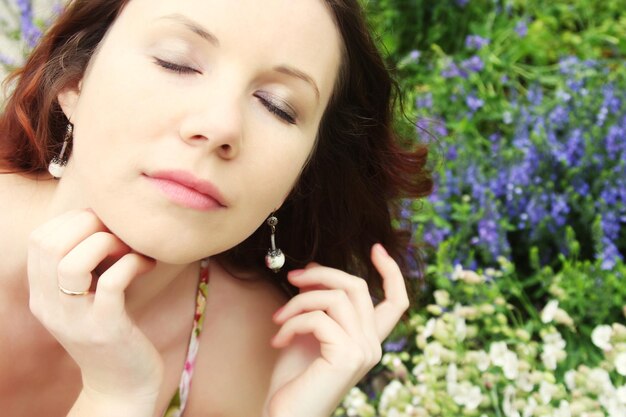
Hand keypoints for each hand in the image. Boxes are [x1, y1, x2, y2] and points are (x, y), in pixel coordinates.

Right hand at [27, 209, 161, 406]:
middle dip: (89, 225)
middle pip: (49, 244)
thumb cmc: (112, 329)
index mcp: (43, 295)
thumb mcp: (87, 296)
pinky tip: (147, 265)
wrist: (122, 385)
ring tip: (130, 251)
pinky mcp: (105, 329)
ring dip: (108, 243)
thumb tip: (105, 217)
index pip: (40, 238)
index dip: (74, 220)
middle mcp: (51, 306)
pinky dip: (132, 263)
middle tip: (119, 236)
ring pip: (73, 262)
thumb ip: (85, 263)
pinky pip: (112, 282)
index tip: (104, 227)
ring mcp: (76, 319)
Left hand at [264, 243, 408, 416]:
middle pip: (358, 287)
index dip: (391, 272)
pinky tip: (277, 338)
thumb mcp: (306, 331)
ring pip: (337, 298)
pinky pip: (319, 317)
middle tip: (293, 277)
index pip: (396, 302)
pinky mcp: (347, 356)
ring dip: (299, 301)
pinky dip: (292, 322)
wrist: (284, 416)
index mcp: (368, 340)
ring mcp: (363, 351)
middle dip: (322, 274)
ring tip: (278, 319)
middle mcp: (373, 346)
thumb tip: (314, 267)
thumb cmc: (293, 378)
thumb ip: (317, 303)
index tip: (375, 248)